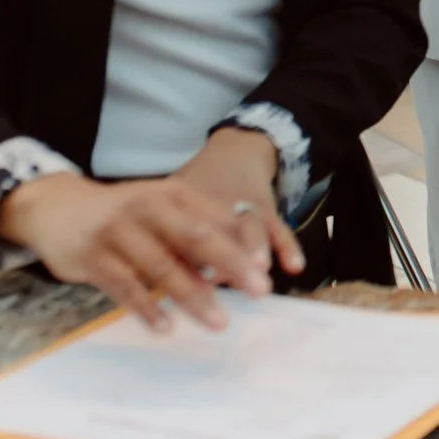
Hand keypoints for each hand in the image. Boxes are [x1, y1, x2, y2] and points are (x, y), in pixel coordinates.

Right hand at [0, 171, 274, 333]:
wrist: (57, 207)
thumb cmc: (124, 215)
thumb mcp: (162, 210)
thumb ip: (195, 232)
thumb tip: (241, 264)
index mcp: (173, 195)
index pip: (216, 219)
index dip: (243, 244)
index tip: (268, 269)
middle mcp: (148, 208)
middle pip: (196, 238)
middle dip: (231, 265)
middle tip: (260, 291)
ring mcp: (119, 232)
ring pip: (163, 266)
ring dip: (194, 296)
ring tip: (220, 322)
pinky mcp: (94, 258)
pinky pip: (124, 287)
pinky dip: (147, 308)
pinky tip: (166, 328)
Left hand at [170, 126, 306, 282]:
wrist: (234, 152)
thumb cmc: (196, 191)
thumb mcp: (171, 204)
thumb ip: (160, 241)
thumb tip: (142, 286)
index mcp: (180, 205)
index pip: (177, 233)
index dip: (179, 257)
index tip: (180, 283)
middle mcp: (213, 203)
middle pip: (215, 232)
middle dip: (221, 260)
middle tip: (222, 281)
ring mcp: (243, 204)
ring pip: (249, 227)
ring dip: (254, 249)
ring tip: (260, 272)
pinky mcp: (267, 207)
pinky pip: (280, 227)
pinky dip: (288, 246)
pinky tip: (295, 267)